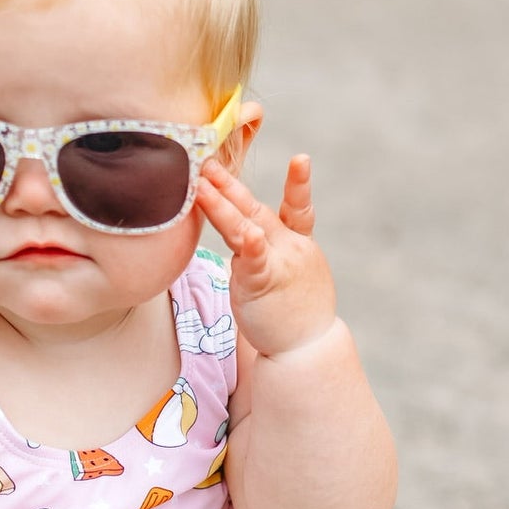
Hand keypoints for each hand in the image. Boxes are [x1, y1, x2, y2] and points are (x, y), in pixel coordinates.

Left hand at [195, 152, 337, 359]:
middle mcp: (290, 248)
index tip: (301, 158)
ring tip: (202, 183)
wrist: (305, 350)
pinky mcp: (264, 282)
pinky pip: (254, 257)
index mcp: (296, 245)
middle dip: (230, 184)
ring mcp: (278, 263)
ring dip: (222, 203)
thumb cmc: (291, 315)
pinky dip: (249, 244)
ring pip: (246, 226)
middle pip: (255, 209)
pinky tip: (245, 232)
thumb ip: (265, 255)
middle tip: (208, 161)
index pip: (297, 208)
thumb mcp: (283, 277)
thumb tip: (244, 241)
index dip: (299, 183)